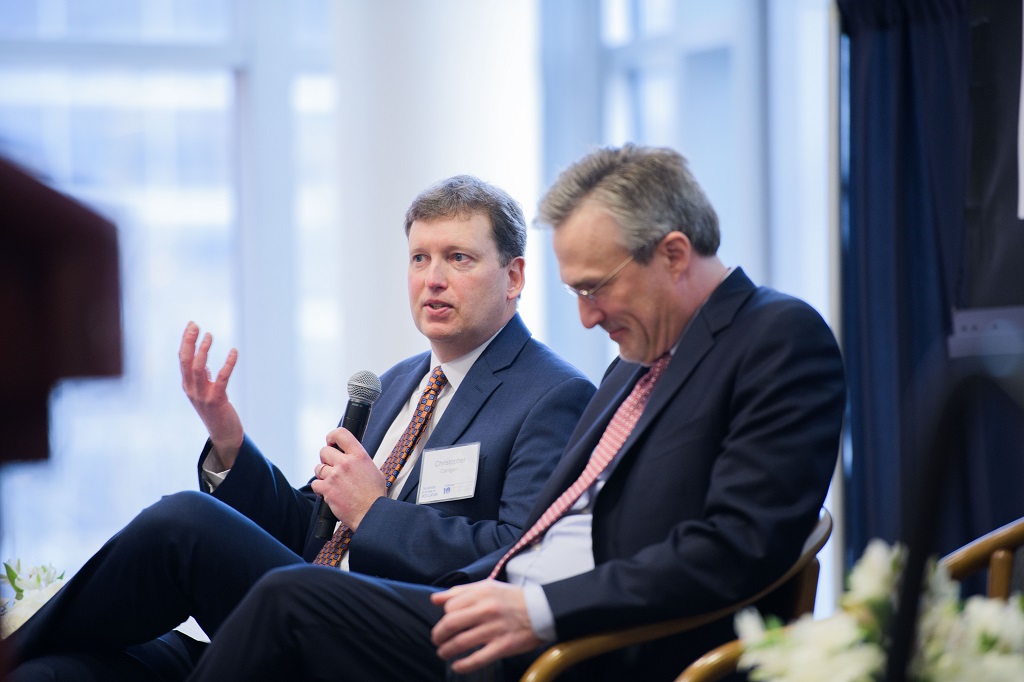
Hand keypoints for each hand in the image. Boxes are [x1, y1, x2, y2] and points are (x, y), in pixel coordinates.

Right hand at [179, 321, 242, 467]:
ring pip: (198, 369)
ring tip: (209, 336)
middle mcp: (192, 390)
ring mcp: (203, 396)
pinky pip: (222, 379)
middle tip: (195, 325)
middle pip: (186, 361)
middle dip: (189, 342)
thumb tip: (205, 367)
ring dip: (203, 351)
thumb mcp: (206, 393)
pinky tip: (234, 352)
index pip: (183, 360)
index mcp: (188, 386)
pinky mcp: (217, 401)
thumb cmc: (216, 412)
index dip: (186, 342)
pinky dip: (227, 364)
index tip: (192, 325)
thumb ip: (204, 380)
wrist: (224, 435)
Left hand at [310, 427, 385, 529]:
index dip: (332, 437)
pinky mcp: (327, 489)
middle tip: (332, 467)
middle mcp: (346, 463)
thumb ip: (360, 461)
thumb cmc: (374, 495)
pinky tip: (328, 492)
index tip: (331, 442)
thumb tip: (352, 457)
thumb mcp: (374, 470)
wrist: (371, 513)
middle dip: (326, 459)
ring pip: (318, 468)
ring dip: (323, 474)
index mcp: (359, 455)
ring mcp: (335, 476)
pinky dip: (320, 488)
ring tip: (333, 482)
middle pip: (324, 451)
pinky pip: (315, 484)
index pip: (341, 434)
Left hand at [430, 580, 542, 673]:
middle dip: (438, 635)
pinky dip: (462, 665)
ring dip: (446, 651)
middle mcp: (487, 610)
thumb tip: (435, 599)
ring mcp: (495, 629)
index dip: (444, 617)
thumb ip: (460, 592)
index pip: (450, 607)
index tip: (446, 623)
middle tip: (437, 640)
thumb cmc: (512, 599)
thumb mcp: (487, 587)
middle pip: (451, 624)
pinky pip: (477, 659)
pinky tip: (457, 666)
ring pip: (460, 643)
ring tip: (444, 653)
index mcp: (482, 593)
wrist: (543, 609)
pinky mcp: (503, 646)